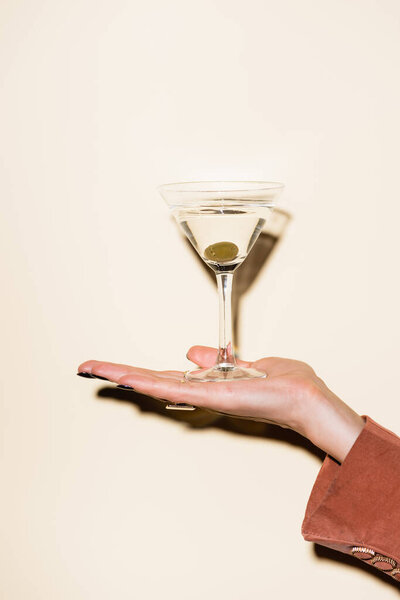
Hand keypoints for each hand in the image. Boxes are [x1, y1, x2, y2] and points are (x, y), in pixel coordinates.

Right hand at [78, 345, 364, 462]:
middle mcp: (201, 393)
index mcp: (206, 384)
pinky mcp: (218, 397)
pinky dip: (153, 384)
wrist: (307, 398)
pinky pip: (181, 389)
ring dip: (126, 377)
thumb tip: (192, 351)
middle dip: (118, 373)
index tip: (110, 366)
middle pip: (152, 382)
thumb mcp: (246, 363)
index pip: (163, 376)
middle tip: (86, 367)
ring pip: (158, 386)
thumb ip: (217, 360)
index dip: (135, 371)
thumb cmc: (284, 384)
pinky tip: (131, 379)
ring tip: (96, 369)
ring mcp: (207, 397)